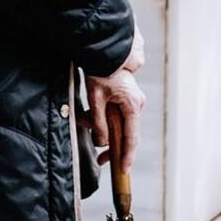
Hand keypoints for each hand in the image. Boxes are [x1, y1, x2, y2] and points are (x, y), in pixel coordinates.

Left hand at [86, 57, 144, 173]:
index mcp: (132, 106)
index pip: (132, 138)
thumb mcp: (96, 99)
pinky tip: (87, 117)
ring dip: (101, 128)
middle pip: (125, 133)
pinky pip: (115, 115)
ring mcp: (132, 101)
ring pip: (117, 124)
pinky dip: (102, 119)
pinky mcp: (125, 98)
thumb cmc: (100, 71)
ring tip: (84, 122)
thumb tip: (101, 142)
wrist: (102, 51)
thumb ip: (98, 123)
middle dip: (110, 145)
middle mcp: (136, 104)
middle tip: (101, 160)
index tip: (123, 170)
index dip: (127, 156)